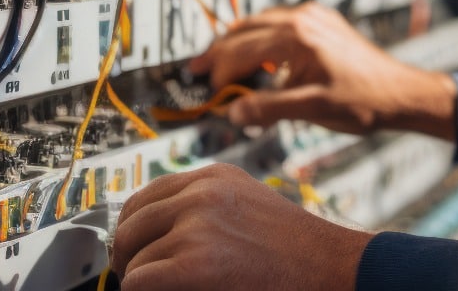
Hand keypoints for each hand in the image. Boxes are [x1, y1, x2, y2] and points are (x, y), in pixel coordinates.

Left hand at [110, 163, 372, 290]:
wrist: (329, 268)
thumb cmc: (295, 249)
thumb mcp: (247, 205)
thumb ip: (205, 206)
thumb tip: (156, 228)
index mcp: (213, 176)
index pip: (142, 197)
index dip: (134, 230)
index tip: (137, 251)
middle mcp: (200, 193)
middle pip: (128, 225)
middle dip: (130, 257)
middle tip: (143, 280)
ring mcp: (195, 225)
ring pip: (132, 258)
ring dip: (144, 279)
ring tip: (173, 288)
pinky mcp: (193, 263)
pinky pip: (138, 282)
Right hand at [189, 2, 457, 138]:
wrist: (401, 92)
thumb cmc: (362, 102)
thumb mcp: (312, 109)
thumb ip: (268, 109)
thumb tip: (232, 113)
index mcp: (296, 36)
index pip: (241, 50)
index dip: (219, 72)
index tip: (206, 93)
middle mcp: (302, 17)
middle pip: (245, 30)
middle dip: (219, 52)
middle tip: (196, 71)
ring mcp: (314, 16)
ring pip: (260, 24)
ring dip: (238, 43)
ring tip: (220, 65)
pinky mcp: (323, 22)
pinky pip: (279, 24)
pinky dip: (260, 40)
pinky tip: (256, 58)